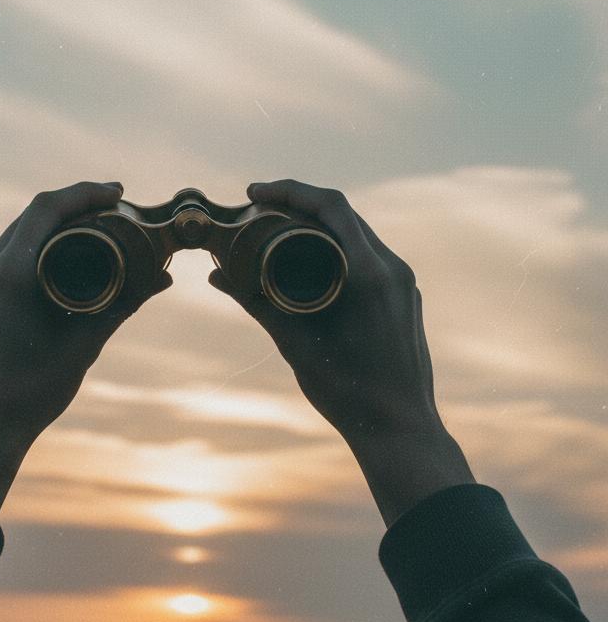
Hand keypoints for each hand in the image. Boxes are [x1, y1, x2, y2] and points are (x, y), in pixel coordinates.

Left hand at [0, 181, 171, 513]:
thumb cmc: (31, 393)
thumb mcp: (85, 344)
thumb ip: (123, 303)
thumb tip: (163, 276)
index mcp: (10, 275)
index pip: (46, 209)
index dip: (84, 193)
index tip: (118, 194)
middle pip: (32, 215)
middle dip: (74, 204)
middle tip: (114, 206)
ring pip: (18, 232)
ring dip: (55, 222)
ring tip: (93, 226)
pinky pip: (7, 254)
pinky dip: (38, 244)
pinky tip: (62, 254)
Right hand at [208, 178, 439, 444]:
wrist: (401, 431)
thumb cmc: (349, 393)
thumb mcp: (295, 343)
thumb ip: (257, 302)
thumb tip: (217, 275)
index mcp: (370, 274)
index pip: (332, 206)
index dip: (290, 190)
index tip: (254, 193)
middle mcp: (393, 269)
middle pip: (344, 214)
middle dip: (300, 203)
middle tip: (258, 207)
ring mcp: (403, 283)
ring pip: (357, 234)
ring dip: (319, 224)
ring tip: (280, 228)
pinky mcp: (404, 297)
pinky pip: (369, 257)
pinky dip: (337, 247)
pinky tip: (312, 259)